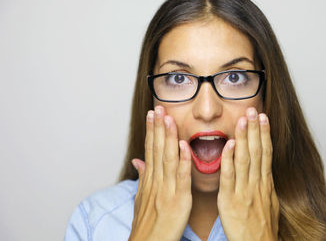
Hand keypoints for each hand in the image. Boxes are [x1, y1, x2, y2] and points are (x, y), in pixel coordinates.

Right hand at [129, 106, 192, 240]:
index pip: (150, 149)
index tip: (152, 113)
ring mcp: (166, 189)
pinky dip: (181, 161)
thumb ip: (142, 177)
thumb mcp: (142, 198)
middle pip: (156, 149)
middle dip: (157, 127)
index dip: (151, 130)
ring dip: (167, 137)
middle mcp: (156, 181)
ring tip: (167, 118)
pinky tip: (182, 145)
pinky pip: (181, 177)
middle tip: (158, 107)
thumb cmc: (148, 224)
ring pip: (166, 158)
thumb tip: (138, 161)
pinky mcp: (178, 199)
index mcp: (151, 180)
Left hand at [217, 107, 279, 240]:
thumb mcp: (269, 203)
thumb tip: (264, 171)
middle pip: (257, 151)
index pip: (265, 152)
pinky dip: (229, 160)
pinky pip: (229, 177)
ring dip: (243, 138)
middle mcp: (257, 184)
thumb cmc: (261, 228)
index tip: (262, 117)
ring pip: (245, 159)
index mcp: (265, 183)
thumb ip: (264, 185)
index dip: (263, 133)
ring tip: (243, 119)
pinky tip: (228, 145)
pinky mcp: (230, 200)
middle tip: (252, 109)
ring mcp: (244, 191)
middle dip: (254, 129)